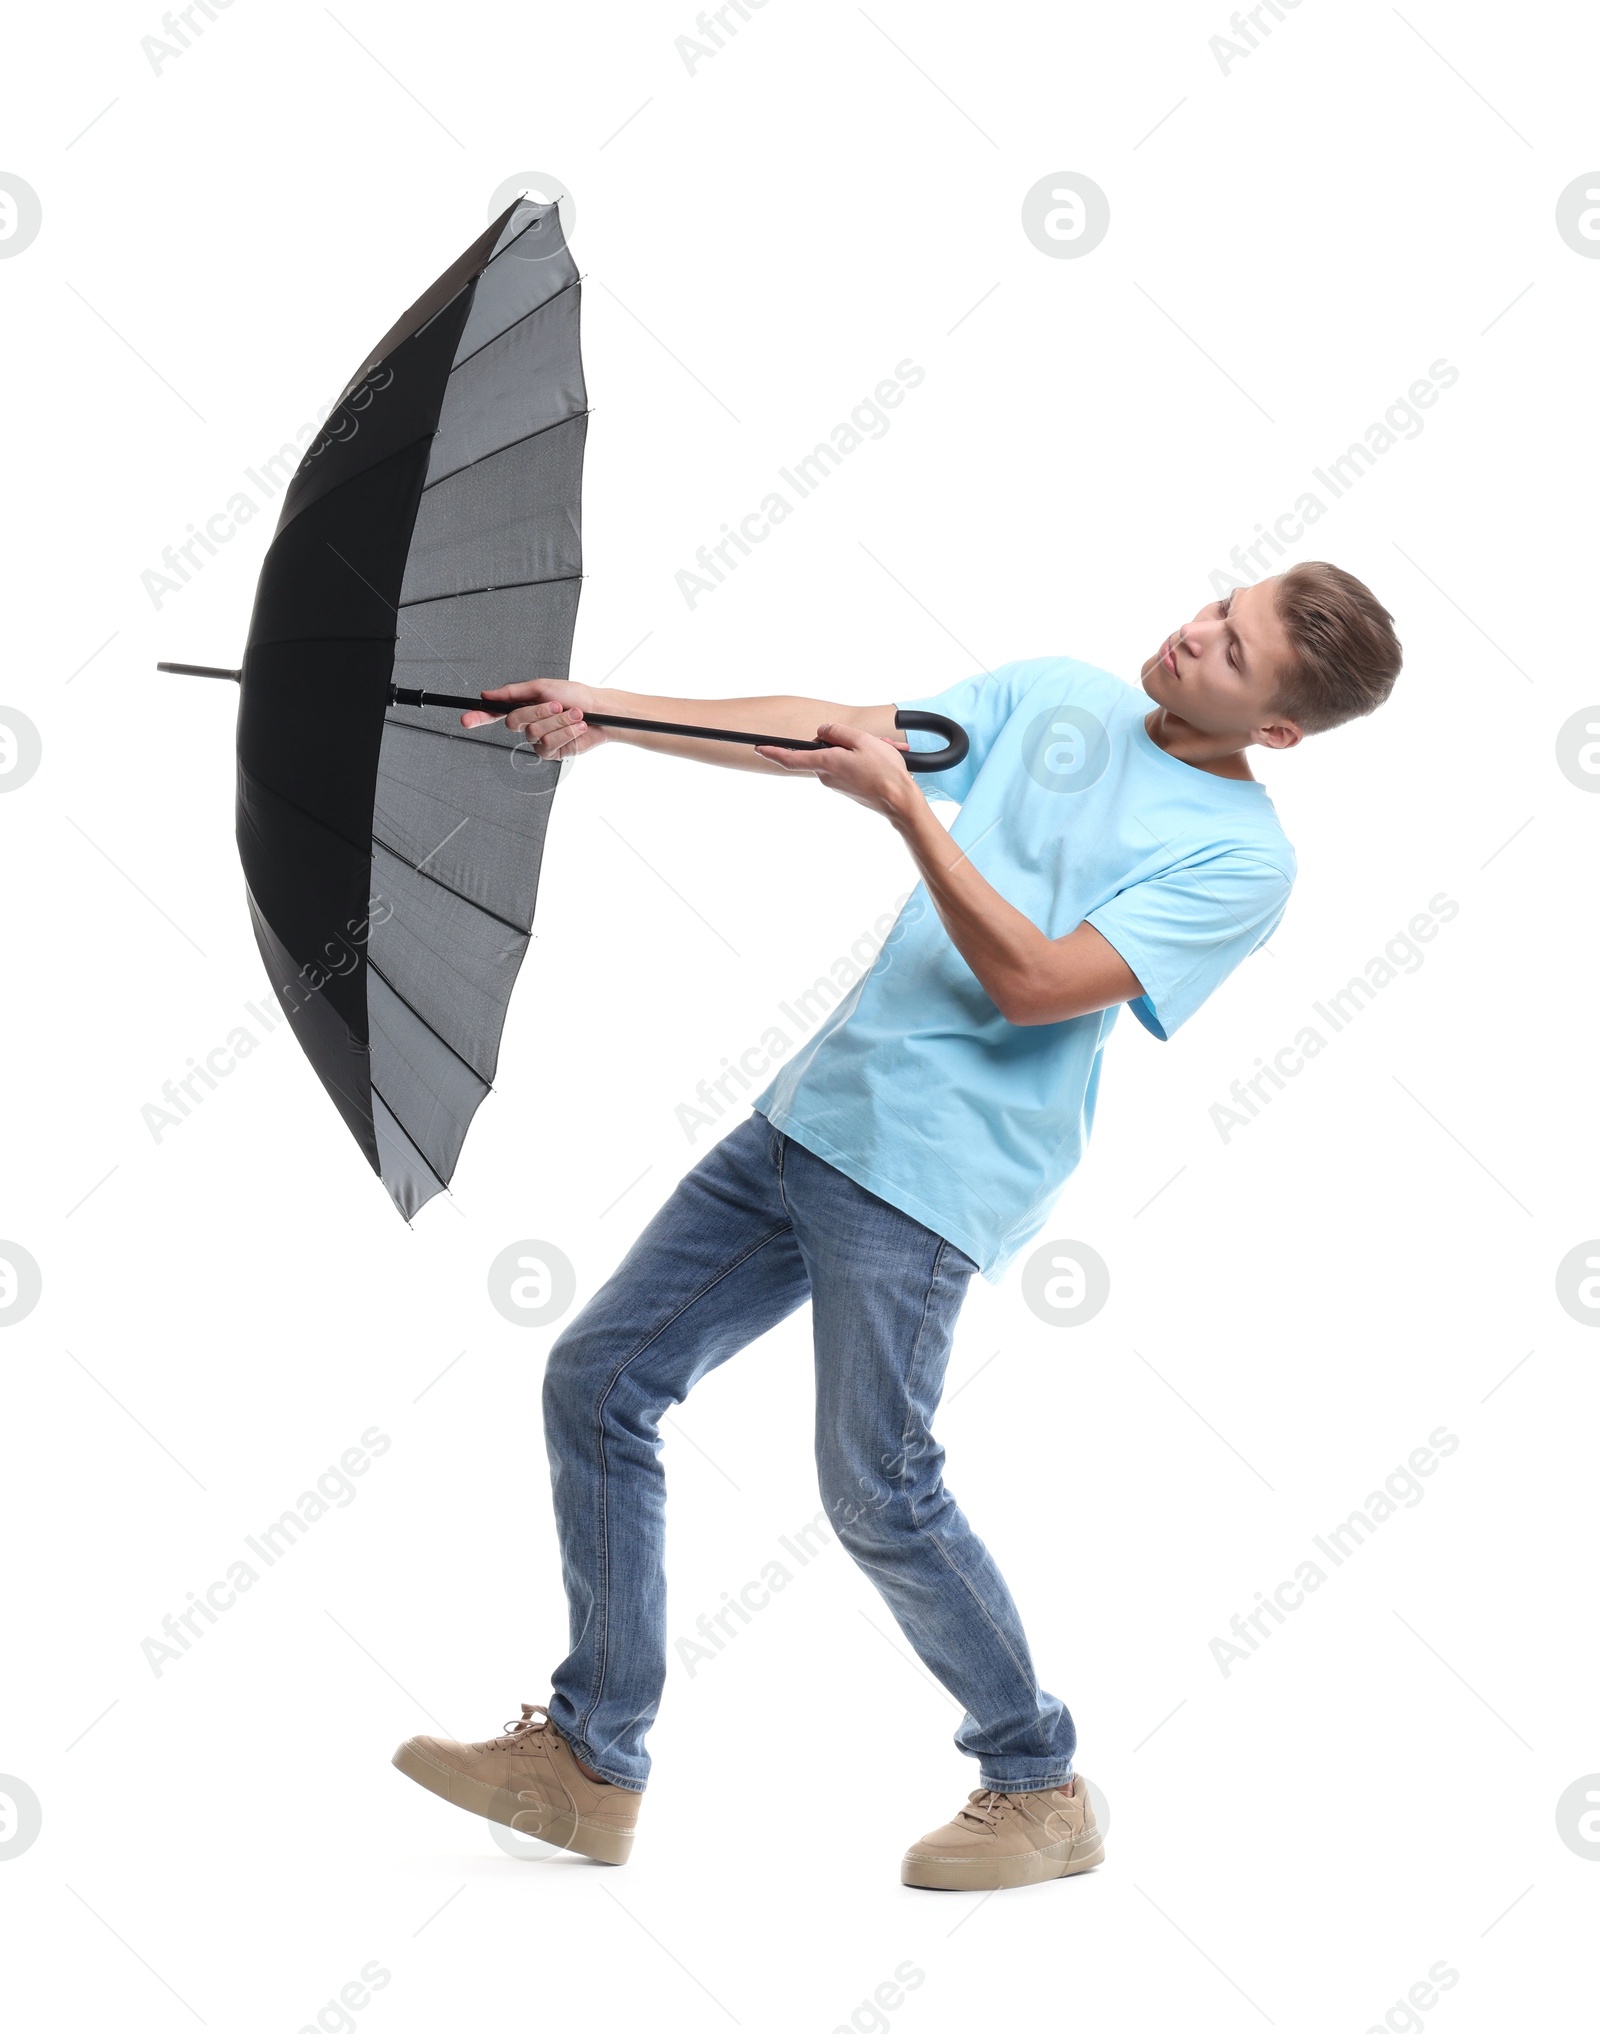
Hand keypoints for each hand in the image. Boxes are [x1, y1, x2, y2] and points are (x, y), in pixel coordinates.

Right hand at [460, 677, 604, 759]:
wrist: (600, 712)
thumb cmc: (575, 696)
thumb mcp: (543, 686)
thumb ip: (513, 691)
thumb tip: (487, 694)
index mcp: (523, 706)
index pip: (494, 713)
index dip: (478, 717)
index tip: (465, 719)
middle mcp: (528, 724)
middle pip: (514, 721)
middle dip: (539, 711)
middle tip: (557, 705)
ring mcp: (538, 740)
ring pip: (534, 733)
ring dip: (558, 721)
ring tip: (574, 716)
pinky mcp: (552, 753)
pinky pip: (549, 744)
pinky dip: (565, 733)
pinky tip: (577, 728)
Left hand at [755, 722, 918, 819]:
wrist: (900, 802)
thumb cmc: (884, 773)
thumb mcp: (862, 740)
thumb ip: (838, 732)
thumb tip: (823, 731)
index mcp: (826, 763)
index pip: (791, 757)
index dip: (773, 752)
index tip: (759, 747)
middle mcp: (827, 777)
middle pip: (824, 750)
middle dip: (843, 740)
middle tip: (868, 740)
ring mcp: (837, 784)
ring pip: (840, 757)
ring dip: (861, 750)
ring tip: (883, 750)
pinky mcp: (847, 788)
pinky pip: (850, 767)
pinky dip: (865, 759)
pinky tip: (883, 759)